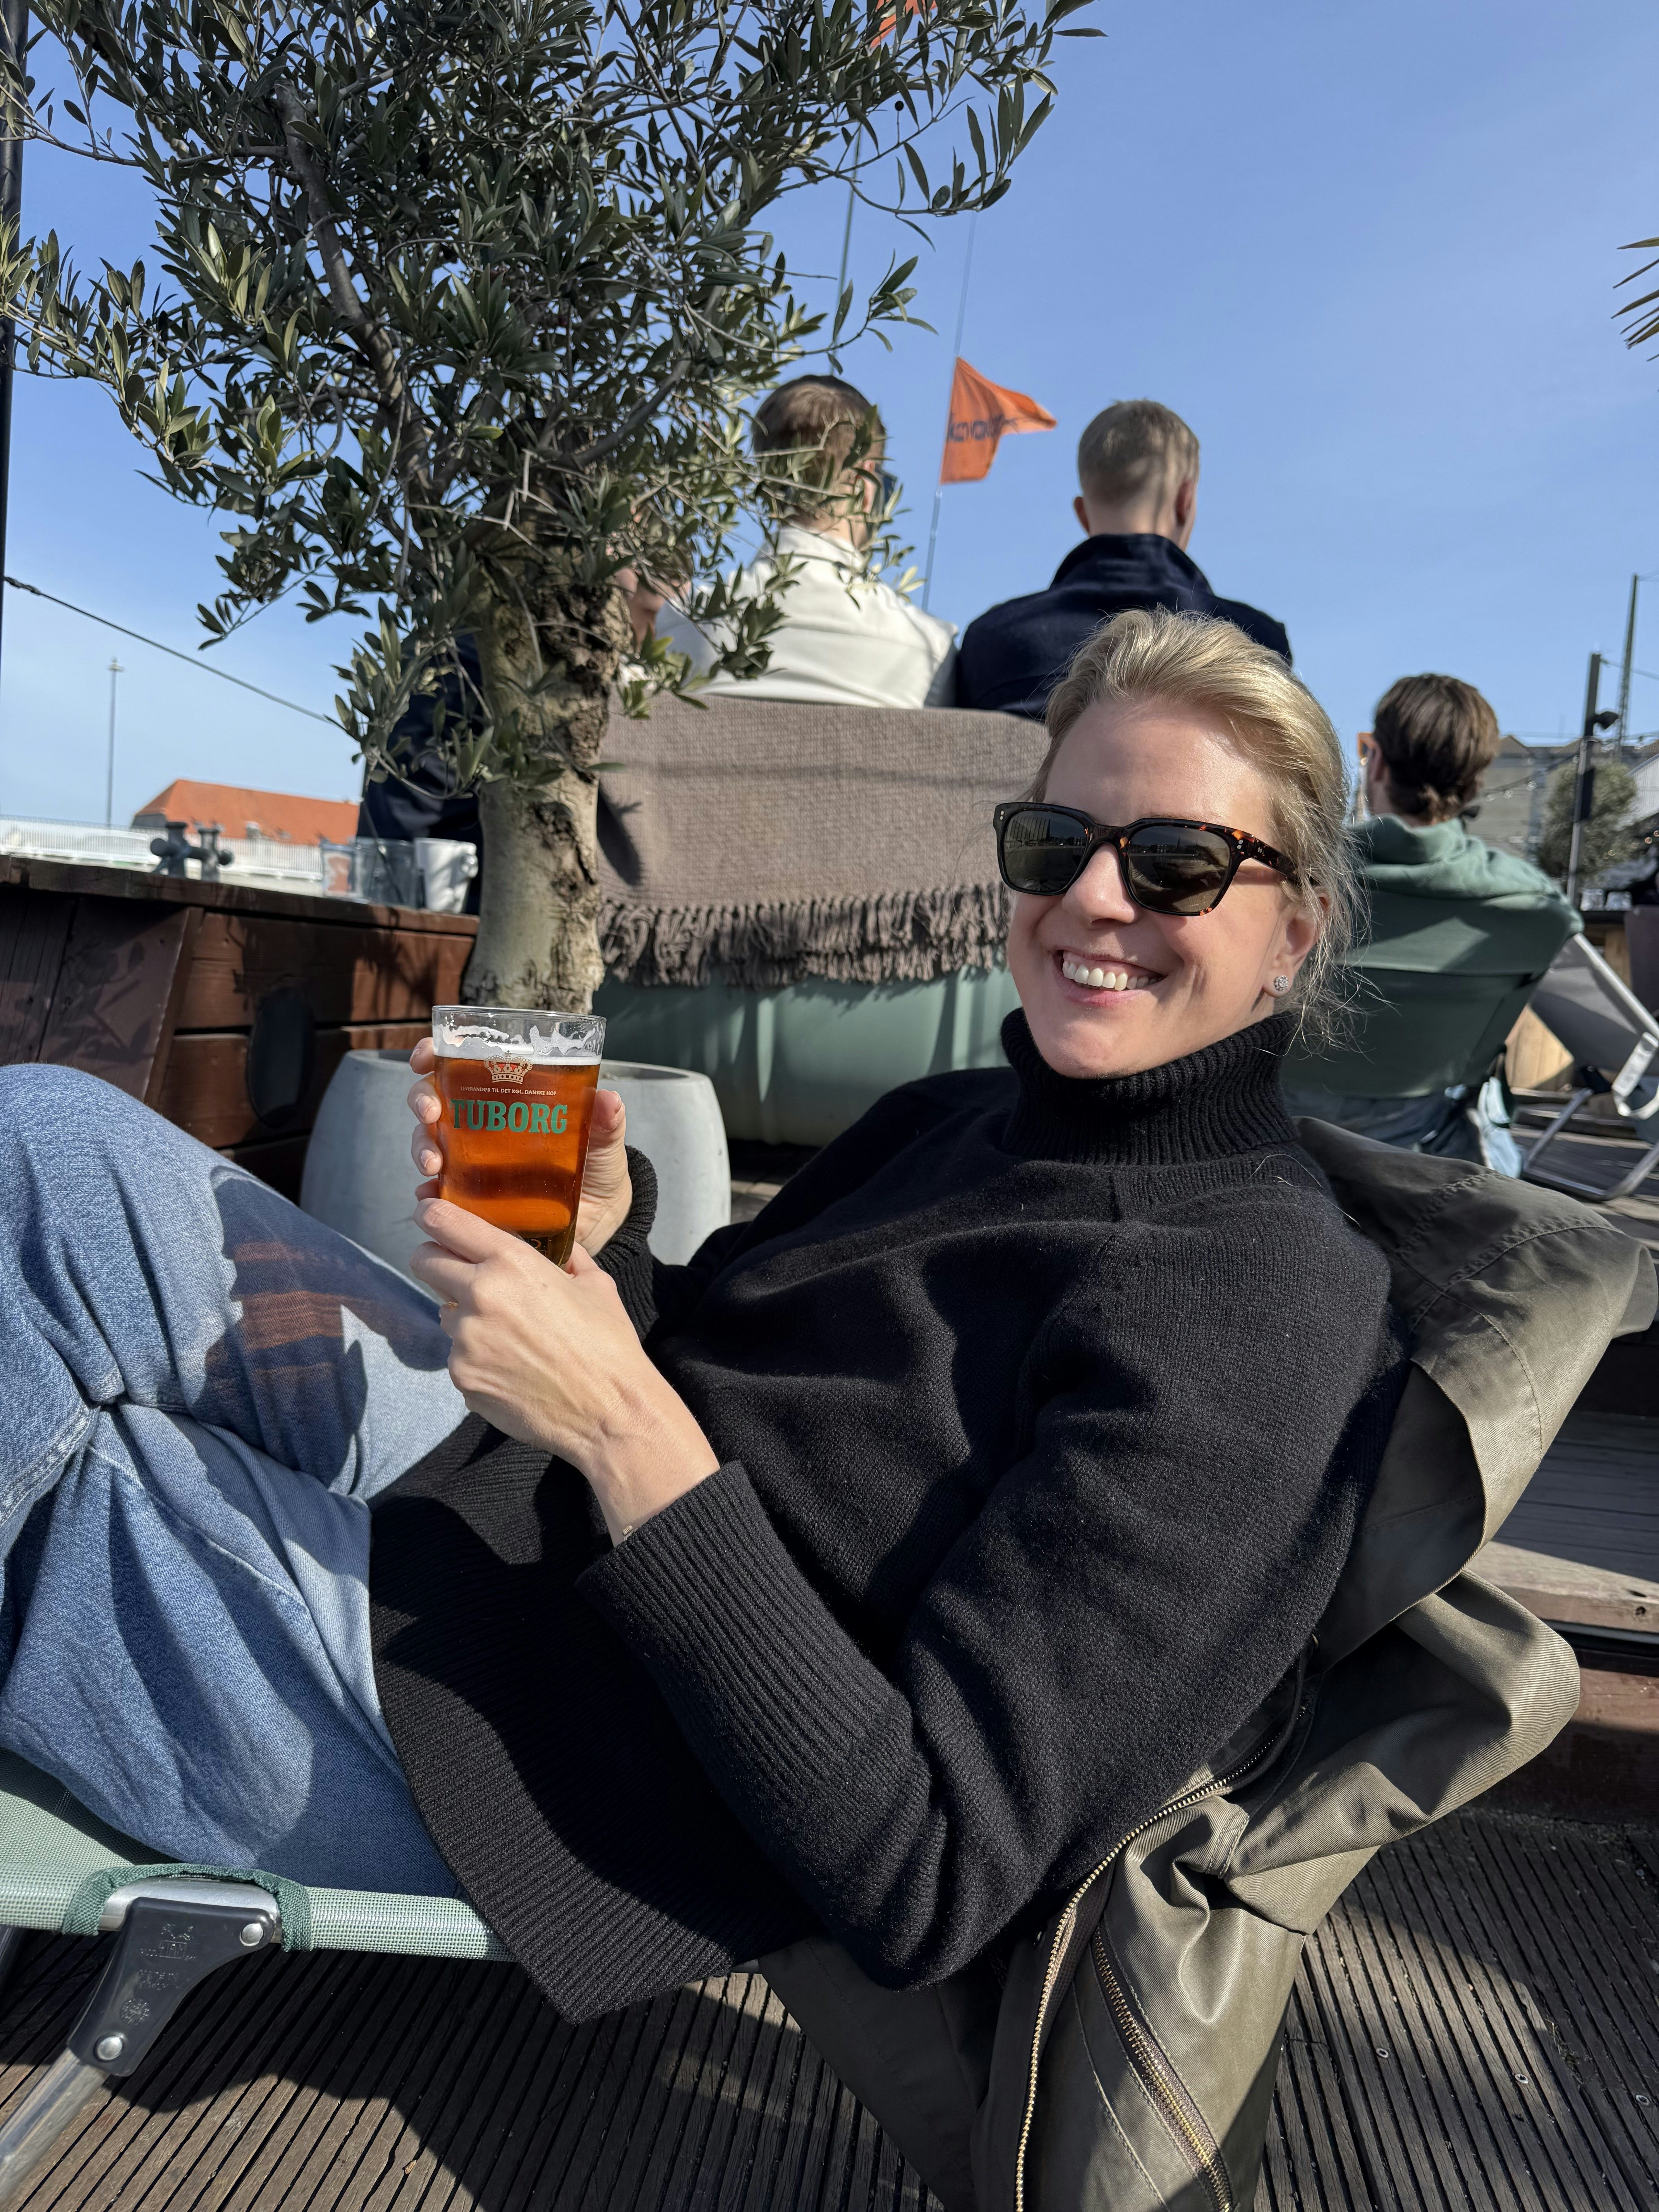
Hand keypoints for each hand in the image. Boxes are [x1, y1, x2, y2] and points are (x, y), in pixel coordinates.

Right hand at [405, 1037, 634, 1254]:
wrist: (600, 1217)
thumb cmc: (596, 1165)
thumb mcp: (603, 1139)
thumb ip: (606, 1120)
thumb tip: (608, 1099)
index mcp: (507, 1096)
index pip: (461, 1064)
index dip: (434, 1055)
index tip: (425, 1058)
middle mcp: (482, 1123)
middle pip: (434, 1099)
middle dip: (422, 1101)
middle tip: (431, 1113)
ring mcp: (473, 1159)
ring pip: (430, 1142)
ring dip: (422, 1147)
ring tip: (434, 1163)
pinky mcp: (472, 1197)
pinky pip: (441, 1191)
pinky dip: (431, 1192)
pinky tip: (431, 1194)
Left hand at [408, 1197, 718, 1542]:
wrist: (608, 1411)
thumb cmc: (608, 1344)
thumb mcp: (595, 1285)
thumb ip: (568, 1257)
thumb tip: (558, 1247)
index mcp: (512, 1262)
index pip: (443, 1221)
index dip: (430, 1215)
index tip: (429, 1217)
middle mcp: (480, 1295)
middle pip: (424, 1262)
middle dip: (437, 1263)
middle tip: (460, 1275)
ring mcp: (465, 1339)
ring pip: (444, 1314)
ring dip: (465, 1318)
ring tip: (506, 1337)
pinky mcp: (461, 1377)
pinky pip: (458, 1357)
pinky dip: (477, 1360)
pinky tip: (511, 1370)